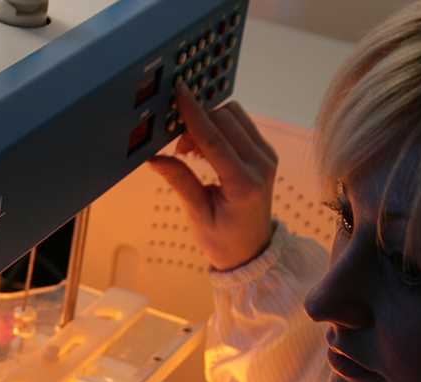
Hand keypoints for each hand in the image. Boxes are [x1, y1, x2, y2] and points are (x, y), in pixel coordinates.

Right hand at [147, 80, 277, 270]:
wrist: (252, 251)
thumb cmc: (222, 240)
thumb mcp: (198, 215)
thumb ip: (180, 182)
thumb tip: (154, 158)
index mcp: (243, 184)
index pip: (215, 139)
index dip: (194, 114)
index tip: (179, 92)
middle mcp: (260, 165)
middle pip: (226, 119)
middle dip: (197, 122)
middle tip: (179, 148)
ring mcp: (266, 156)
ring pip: (234, 116)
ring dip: (208, 123)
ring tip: (192, 150)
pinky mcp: (266, 152)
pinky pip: (241, 124)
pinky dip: (220, 127)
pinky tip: (206, 149)